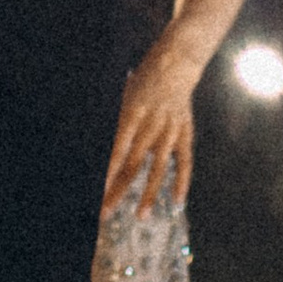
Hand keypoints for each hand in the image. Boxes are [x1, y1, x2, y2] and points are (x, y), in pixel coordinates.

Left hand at [102, 42, 198, 217]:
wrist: (174, 64)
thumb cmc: (140, 82)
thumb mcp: (121, 97)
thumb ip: (114, 124)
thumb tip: (106, 153)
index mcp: (131, 114)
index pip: (116, 150)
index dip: (107, 172)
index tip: (97, 192)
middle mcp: (151, 126)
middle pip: (133, 165)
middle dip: (117, 190)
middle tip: (106, 212)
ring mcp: (170, 132)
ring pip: (158, 169)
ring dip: (148, 194)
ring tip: (140, 217)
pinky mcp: (185, 134)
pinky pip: (185, 162)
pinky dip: (182, 182)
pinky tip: (177, 202)